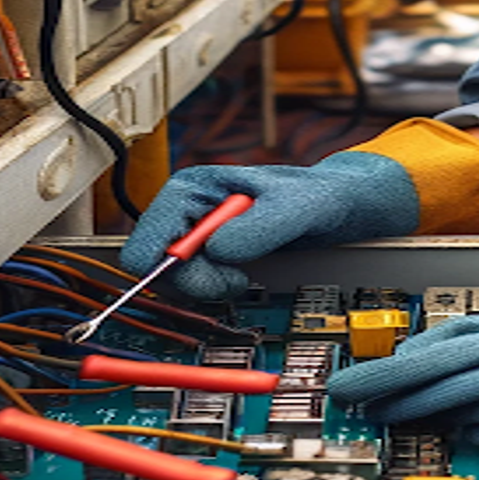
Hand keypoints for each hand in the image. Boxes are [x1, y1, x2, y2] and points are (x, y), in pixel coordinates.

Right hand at [121, 153, 417, 299]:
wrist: (333, 207)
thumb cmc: (315, 196)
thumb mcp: (297, 208)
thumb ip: (261, 227)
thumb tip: (218, 250)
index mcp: (190, 189)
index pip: (145, 246)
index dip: (175, 271)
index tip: (221, 271)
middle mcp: (184, 210)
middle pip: (155, 270)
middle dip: (197, 282)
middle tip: (240, 278)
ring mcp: (193, 233)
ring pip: (172, 283)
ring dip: (208, 288)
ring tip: (245, 273)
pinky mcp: (204, 254)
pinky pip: (191, 286)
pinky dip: (216, 290)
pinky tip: (243, 276)